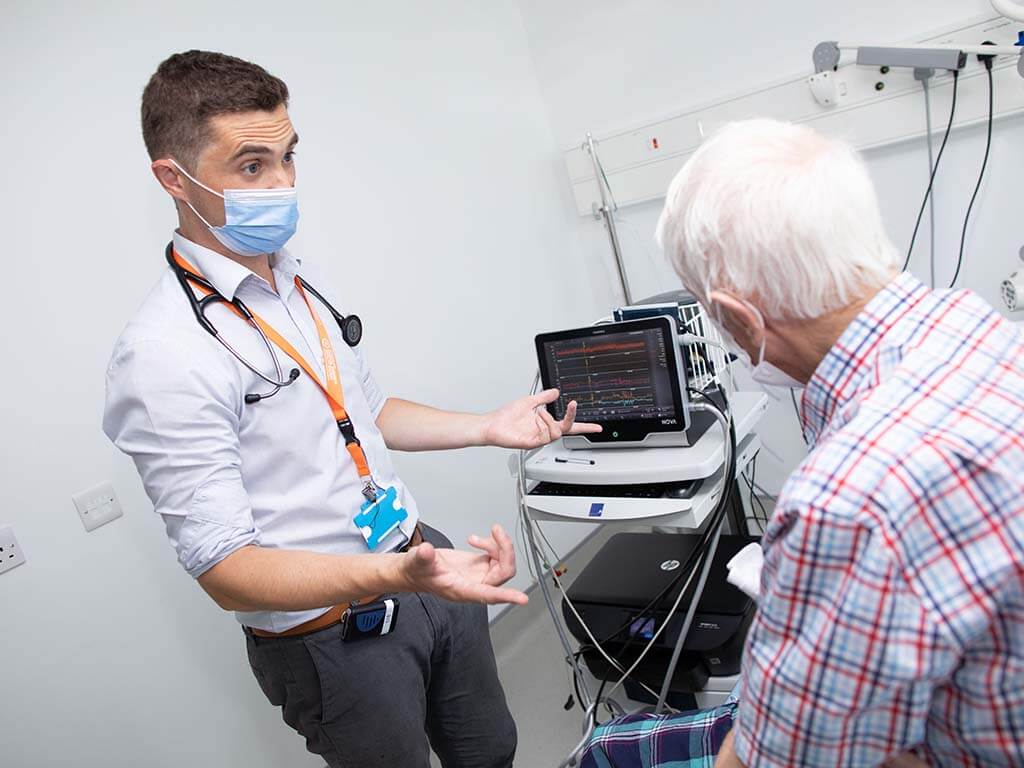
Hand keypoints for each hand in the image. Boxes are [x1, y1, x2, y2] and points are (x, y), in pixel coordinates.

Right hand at [397, 525, 527, 604]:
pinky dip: (492, 544)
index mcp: (462, 590)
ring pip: (503, 563)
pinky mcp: (480, 566)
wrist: (416, 569)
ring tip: (480, 536)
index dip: (506, 596)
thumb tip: (426, 551)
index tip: (521, 598)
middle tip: (496, 532)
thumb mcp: (417, 562)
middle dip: (505, 551)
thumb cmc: (417, 572)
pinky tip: (475, 539)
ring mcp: (479, 575)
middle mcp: (475, 585)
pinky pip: (497, 556)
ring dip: (498, 545)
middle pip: (503, 573)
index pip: (489, 595)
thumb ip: (423, 557)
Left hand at [481, 389, 601, 448]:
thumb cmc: (505, 416)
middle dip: (572, 417)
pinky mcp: (531, 443)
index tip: (597, 427)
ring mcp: (538, 438)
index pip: (568, 425)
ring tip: (540, 413)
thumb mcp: (528, 402)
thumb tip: (555, 392)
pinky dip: (544, 425)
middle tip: (572, 405)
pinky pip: (546, 436)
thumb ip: (543, 398)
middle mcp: (544, 431)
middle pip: (567, 429)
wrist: (491, 425)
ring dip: (550, 419)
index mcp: (545, 423)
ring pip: (557, 432)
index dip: (584, 426)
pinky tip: (537, 419)